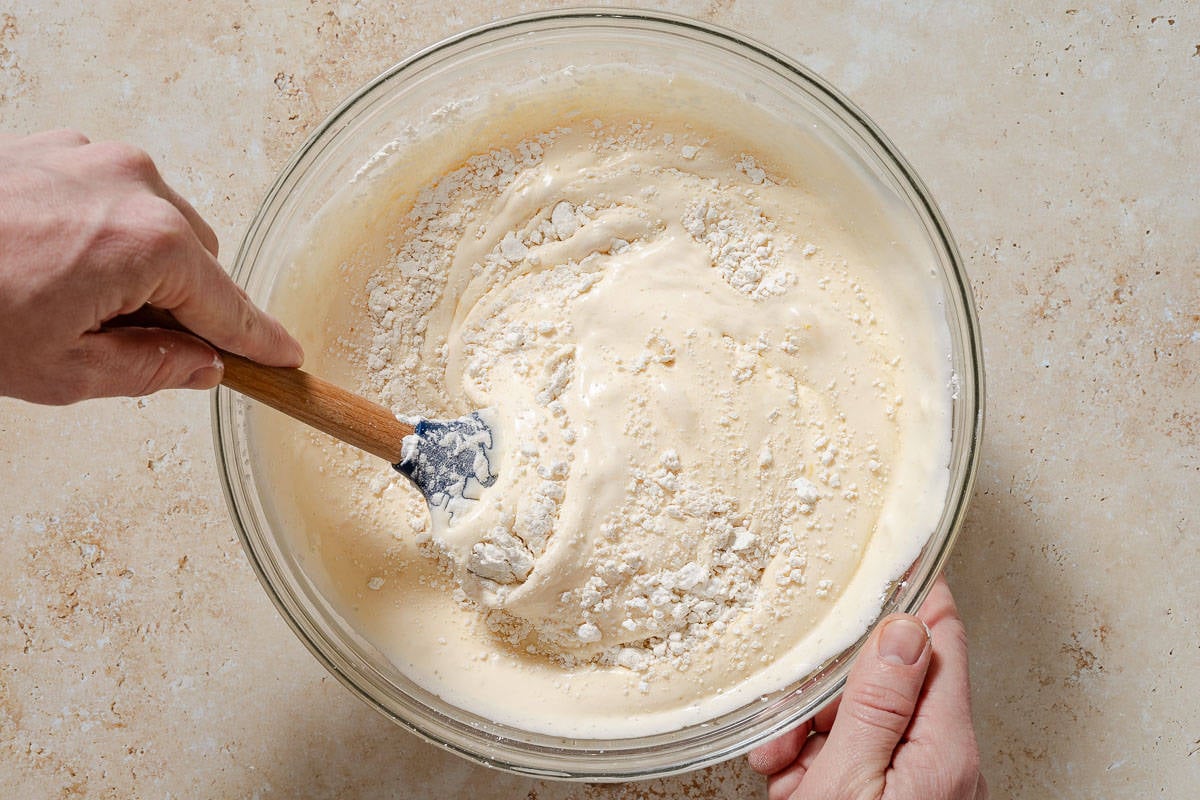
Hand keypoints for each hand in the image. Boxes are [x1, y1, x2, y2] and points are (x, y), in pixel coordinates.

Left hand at [0, 129, 302, 404]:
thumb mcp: (62, 370)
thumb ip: (151, 371)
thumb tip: (200, 368)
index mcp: (150, 246)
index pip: (230, 308)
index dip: (260, 342)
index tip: (286, 359)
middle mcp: (136, 187)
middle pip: (199, 262)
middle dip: (179, 305)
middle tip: (127, 343)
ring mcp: (95, 158)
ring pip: (159, 225)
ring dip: (140, 266)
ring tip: (69, 300)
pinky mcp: (59, 146)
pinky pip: (113, 195)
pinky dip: (103, 232)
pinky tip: (53, 262)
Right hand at [749, 576, 987, 799]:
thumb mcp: (846, 783)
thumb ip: (876, 706)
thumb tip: (903, 628)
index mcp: (944, 749)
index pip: (942, 641)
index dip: (914, 595)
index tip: (890, 556)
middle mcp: (944, 762)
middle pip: (887, 682)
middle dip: (828, 690)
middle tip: (788, 714)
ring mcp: (921, 781)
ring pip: (861, 720)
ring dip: (809, 734)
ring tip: (780, 764)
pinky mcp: (898, 797)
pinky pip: (855, 756)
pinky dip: (813, 763)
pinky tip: (791, 782)